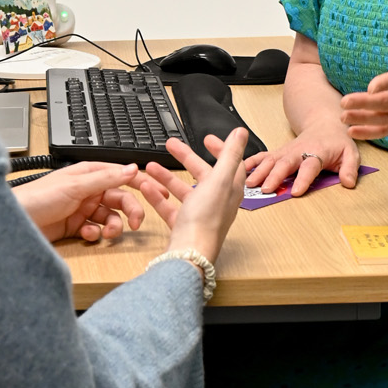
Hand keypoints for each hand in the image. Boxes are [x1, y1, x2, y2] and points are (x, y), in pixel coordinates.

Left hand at [15, 161, 145, 243]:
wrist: (14, 223)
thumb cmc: (38, 197)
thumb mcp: (76, 186)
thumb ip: (105, 178)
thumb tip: (131, 169)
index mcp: (88, 174)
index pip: (120, 175)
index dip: (139, 183)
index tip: (157, 192)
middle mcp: (86, 190)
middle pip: (118, 198)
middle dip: (129, 210)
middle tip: (136, 223)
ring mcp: (81, 209)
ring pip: (109, 217)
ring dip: (113, 226)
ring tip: (109, 233)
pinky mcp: (75, 228)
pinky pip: (96, 230)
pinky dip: (96, 234)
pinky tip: (88, 235)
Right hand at [138, 128, 247, 266]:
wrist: (189, 255)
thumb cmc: (206, 220)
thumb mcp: (219, 180)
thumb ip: (230, 154)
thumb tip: (241, 132)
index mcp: (228, 189)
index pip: (229, 164)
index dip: (220, 149)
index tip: (207, 139)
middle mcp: (216, 201)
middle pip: (202, 174)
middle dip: (186, 157)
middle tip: (171, 145)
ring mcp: (199, 214)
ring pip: (183, 189)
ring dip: (166, 176)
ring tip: (151, 166)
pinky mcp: (183, 226)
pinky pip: (169, 206)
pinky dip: (157, 195)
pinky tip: (146, 187)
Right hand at [244, 123, 360, 197]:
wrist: (325, 124)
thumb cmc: (338, 142)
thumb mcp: (351, 154)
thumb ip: (350, 168)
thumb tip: (348, 183)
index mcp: (317, 152)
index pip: (310, 166)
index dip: (303, 179)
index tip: (296, 192)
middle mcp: (299, 150)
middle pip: (285, 163)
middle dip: (274, 176)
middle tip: (266, 189)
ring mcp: (287, 150)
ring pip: (271, 160)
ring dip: (259, 170)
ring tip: (249, 183)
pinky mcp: (279, 151)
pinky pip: (264, 155)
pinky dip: (252, 161)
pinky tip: (242, 169)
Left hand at [340, 40, 387, 139]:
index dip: (385, 85)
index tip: (369, 87)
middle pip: (387, 103)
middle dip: (364, 104)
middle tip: (343, 102)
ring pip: (384, 120)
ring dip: (362, 120)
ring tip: (343, 116)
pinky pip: (386, 130)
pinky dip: (369, 133)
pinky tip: (352, 132)